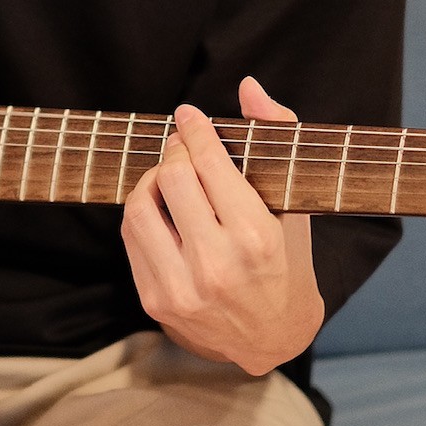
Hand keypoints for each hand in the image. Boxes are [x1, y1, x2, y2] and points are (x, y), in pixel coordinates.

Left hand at [120, 76, 323, 373]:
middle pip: (171, 178)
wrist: (274, 339)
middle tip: (181, 144)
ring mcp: (182, 287)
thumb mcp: (293, 203)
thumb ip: (276, 137)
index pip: (208, 164)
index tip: (190, 114)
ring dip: (151, 180)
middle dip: (174, 150)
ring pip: (140, 207)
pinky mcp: (156, 301)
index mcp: (255, 237)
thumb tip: (248, 86)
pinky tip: (161, 207)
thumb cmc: (286, 260)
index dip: (195, 130)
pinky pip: (132, 238)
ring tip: (169, 175)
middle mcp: (216, 265)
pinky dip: (143, 212)